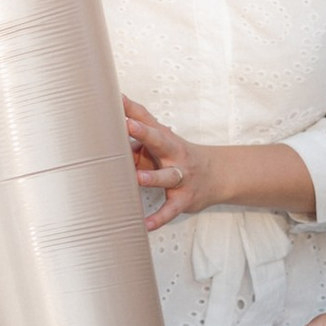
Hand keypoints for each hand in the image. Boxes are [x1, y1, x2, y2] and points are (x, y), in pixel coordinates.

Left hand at [125, 99, 222, 230]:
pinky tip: (145, 225)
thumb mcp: (161, 144)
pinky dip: (159, 218)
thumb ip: (135, 141)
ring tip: (138, 177)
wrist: (218, 175)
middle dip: (145, 133)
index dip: (133, 110)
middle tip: (129, 125)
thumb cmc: (180, 156)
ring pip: (168, 176)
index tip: (117, 100)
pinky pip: (170, 209)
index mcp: (165, 139)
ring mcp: (181, 177)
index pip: (148, 120)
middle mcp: (174, 155)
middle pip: (160, 141)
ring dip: (153, 176)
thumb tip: (108, 139)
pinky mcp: (183, 199)